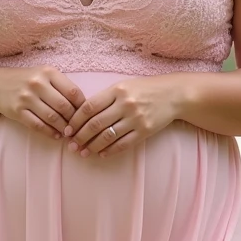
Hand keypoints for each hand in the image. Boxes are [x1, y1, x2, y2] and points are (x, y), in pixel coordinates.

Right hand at [0, 66, 85, 139]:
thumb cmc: (27, 80)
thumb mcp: (44, 75)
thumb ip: (62, 86)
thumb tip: (83, 106)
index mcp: (48, 72)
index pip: (73, 92)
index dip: (82, 106)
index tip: (85, 115)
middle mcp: (37, 83)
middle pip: (64, 106)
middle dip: (74, 120)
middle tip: (78, 128)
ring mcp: (26, 98)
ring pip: (52, 118)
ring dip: (63, 128)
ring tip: (68, 133)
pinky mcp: (17, 111)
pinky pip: (38, 125)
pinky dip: (49, 132)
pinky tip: (55, 135)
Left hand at [65, 75, 184, 157]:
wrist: (173, 94)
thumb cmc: (144, 89)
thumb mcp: (123, 86)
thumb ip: (105, 98)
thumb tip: (82, 115)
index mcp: (117, 90)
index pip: (89, 107)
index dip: (75, 120)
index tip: (67, 130)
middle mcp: (125, 104)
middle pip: (96, 124)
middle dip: (80, 137)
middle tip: (71, 145)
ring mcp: (136, 118)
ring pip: (108, 136)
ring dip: (92, 146)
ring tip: (83, 152)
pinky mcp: (145, 131)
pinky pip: (123, 144)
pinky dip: (110, 151)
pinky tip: (101, 154)